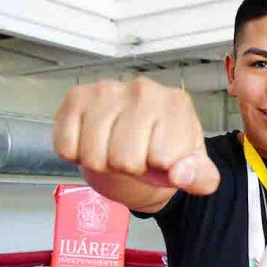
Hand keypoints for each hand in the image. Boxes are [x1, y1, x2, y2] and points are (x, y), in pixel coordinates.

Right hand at [54, 77, 219, 193]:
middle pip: (125, 160)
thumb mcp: (194, 169)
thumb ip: (200, 177)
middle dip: (130, 168)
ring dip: (104, 163)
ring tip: (117, 148)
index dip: (160, 169)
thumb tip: (180, 174)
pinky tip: (94, 140)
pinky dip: (77, 154)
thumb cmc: (166, 152)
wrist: (134, 138)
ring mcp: (107, 89)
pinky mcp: (76, 97)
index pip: (162, 158)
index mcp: (177, 104)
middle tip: (136, 155)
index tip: (162, 158)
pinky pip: (66, 147)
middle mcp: (144, 89)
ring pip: (94, 156)